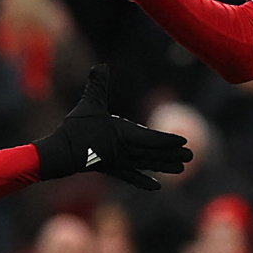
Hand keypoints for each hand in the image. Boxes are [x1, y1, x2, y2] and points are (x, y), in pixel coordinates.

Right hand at [33, 65, 191, 189]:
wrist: (61, 153)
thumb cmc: (76, 128)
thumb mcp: (89, 103)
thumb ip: (97, 85)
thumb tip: (100, 65)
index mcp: (124, 134)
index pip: (151, 138)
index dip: (168, 140)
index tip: (184, 142)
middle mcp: (125, 150)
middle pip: (154, 153)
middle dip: (173, 155)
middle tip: (191, 157)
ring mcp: (119, 162)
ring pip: (146, 165)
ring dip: (164, 166)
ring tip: (182, 169)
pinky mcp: (112, 170)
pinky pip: (131, 177)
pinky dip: (144, 182)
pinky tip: (156, 187)